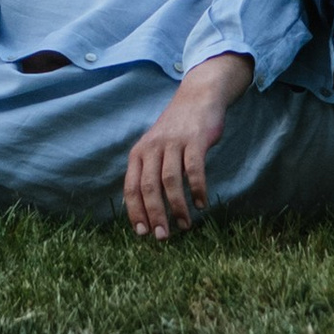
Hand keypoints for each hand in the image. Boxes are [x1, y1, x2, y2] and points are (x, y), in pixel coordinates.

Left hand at [122, 53, 250, 239]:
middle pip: (149, 187)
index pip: (131, 187)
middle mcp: (152, 147)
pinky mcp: (195, 140)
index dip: (135, 211)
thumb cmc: (177, 129)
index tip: (142, 232)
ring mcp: (174, 142)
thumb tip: (146, 209)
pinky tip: (201, 204)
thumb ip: (149, 171)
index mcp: (139, 152)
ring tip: (185, 225)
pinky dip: (197, 189)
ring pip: (170, 181)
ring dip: (177, 207)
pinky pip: (194, 169)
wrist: (198, 97)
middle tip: (162, 236)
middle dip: (155, 215)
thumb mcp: (155, 147)